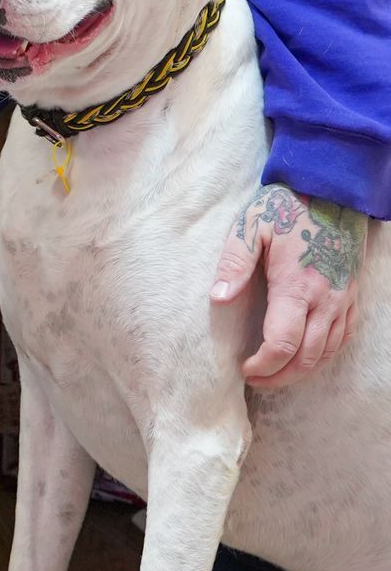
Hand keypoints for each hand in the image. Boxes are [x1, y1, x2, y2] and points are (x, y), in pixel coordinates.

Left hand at [210, 185, 364, 384]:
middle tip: (256, 379)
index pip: (282, 345)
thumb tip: (218, 298)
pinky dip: (325, 354)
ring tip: (276, 374)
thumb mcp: (252, 227)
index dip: (263, 366)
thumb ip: (234, 263)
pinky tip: (307, 356)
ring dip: (302, 370)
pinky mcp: (352, 295)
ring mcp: (342, 299)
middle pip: (307, 358)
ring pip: (328, 352)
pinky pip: (344, 337)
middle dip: (280, 377)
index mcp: (296, 287)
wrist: (333, 191)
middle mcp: (325, 300)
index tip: (243, 369)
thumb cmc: (287, 208)